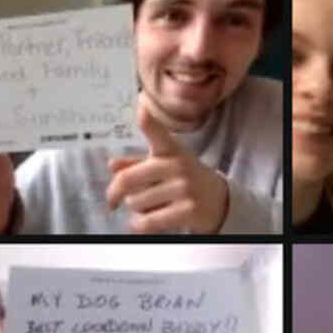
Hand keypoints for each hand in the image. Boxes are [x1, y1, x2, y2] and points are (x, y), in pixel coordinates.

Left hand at [104, 94, 231, 233]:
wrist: (220, 202)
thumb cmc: (185, 180)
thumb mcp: (165, 166)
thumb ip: (136, 164)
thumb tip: (112, 165)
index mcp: (170, 151)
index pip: (157, 132)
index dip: (147, 120)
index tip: (141, 106)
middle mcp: (177, 165)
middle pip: (127, 180)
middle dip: (116, 194)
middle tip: (113, 200)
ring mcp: (184, 188)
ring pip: (136, 203)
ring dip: (135, 210)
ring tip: (150, 207)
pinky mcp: (188, 210)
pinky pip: (147, 221)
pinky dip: (140, 225)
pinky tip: (145, 223)